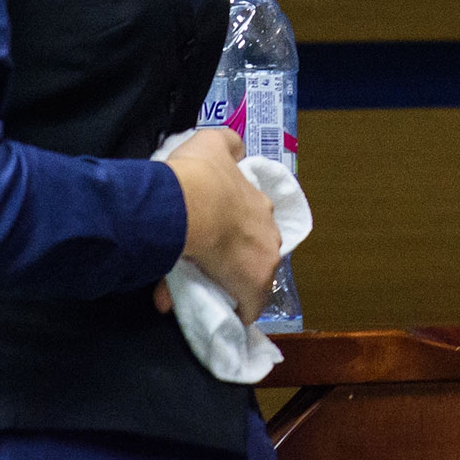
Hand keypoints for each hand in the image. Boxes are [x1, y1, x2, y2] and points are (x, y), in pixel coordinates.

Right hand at [155, 128, 280, 322]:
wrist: (191, 205)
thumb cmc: (199, 175)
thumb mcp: (214, 143)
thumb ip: (228, 144)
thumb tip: (236, 152)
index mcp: (259, 202)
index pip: (254, 220)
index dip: (237, 229)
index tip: (219, 236)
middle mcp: (269, 230)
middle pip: (256, 248)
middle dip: (238, 257)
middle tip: (210, 262)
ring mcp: (265, 259)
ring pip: (252, 276)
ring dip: (235, 282)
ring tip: (212, 289)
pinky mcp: (254, 287)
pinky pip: (250, 305)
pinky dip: (239, 310)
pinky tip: (226, 316)